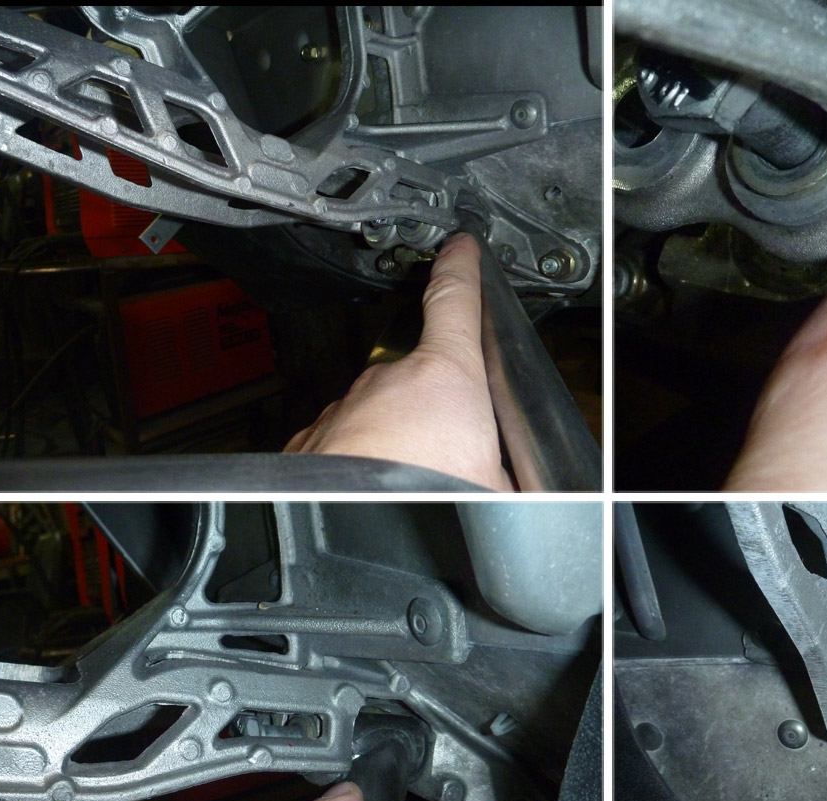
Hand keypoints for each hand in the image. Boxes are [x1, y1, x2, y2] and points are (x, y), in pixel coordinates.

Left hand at [285, 234, 513, 491]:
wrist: (351, 522)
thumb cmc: (426, 499)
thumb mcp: (496, 486)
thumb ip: (501, 467)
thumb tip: (514, 481)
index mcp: (445, 377)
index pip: (455, 301)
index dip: (460, 271)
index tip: (459, 251)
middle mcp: (388, 381)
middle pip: (418, 378)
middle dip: (432, 412)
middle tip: (449, 456)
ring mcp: (345, 408)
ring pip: (377, 413)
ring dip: (393, 440)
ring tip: (410, 480)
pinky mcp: (313, 438)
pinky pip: (344, 439)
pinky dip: (356, 457)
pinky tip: (372, 488)